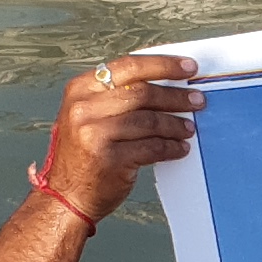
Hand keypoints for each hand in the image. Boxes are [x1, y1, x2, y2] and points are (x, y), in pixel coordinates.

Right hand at [39, 52, 201, 221]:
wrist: (65, 196)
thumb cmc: (82, 156)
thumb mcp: (88, 115)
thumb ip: (116, 97)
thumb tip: (165, 85)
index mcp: (80, 90)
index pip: (129, 66)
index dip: (163, 65)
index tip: (188, 67)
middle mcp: (83, 108)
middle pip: (142, 92)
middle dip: (175, 96)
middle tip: (196, 100)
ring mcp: (94, 133)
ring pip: (149, 120)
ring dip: (175, 124)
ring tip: (188, 128)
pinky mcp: (109, 158)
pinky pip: (151, 147)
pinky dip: (170, 147)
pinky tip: (179, 148)